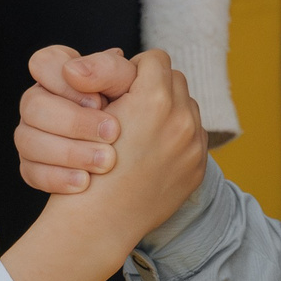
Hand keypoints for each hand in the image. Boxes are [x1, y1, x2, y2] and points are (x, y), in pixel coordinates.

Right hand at [14, 46, 140, 193]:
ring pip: (27, 139)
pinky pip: (31, 172)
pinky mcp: (33, 167)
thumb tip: (73, 71)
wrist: (140, 171)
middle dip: (75, 121)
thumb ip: (109, 69)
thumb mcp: (133, 88)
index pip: (43, 63)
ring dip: (70, 151)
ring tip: (107, 161)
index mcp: (62, 74)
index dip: (68, 83)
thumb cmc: (140, 117)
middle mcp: (41, 102)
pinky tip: (85, 181)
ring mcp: (32, 135)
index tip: (99, 101)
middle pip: (33, 104)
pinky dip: (58, 177)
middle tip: (113, 133)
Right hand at [77, 51, 208, 234]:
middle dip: (156, 87)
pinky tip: (152, 152)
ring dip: (169, 111)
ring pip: (187, 107)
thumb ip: (111, 77)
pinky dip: (176, 138)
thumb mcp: (90, 110)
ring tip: (142, 129)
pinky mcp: (197, 168)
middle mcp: (180, 119)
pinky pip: (193, 136)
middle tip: (132, 105)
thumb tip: (125, 58)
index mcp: (153, 99)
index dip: (134, 69)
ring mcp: (193, 146)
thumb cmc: (84, 166)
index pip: (154, 58)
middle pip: (175, 80)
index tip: (121, 86)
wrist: (99, 222)